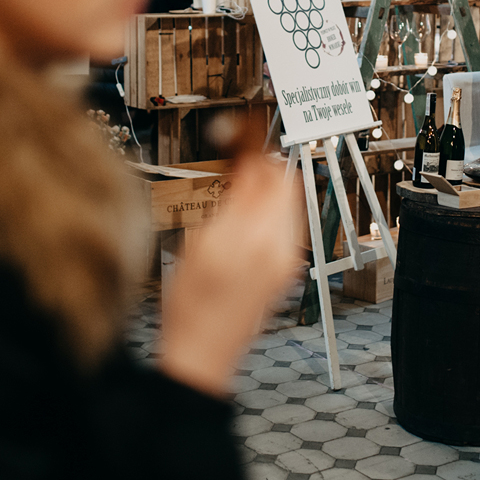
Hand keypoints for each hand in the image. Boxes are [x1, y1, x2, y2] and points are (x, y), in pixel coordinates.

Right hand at [158, 148, 302, 397]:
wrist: (203, 352)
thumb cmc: (192, 306)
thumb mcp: (201, 243)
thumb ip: (232, 200)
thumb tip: (247, 162)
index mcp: (262, 236)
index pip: (271, 171)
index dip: (253, 143)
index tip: (237, 127)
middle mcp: (283, 246)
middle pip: (286, 183)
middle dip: (264, 161)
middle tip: (237, 147)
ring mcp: (287, 259)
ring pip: (288, 201)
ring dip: (267, 182)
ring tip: (239, 176)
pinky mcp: (284, 270)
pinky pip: (285, 222)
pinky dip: (269, 206)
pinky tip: (245, 210)